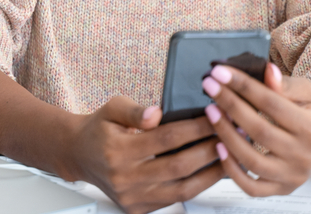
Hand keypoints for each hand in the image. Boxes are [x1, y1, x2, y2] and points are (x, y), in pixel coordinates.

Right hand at [64, 96, 224, 213]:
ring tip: (230, 156)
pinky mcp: (138, 209)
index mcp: (117, 150)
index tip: (215, 116)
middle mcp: (124, 178)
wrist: (79, 155)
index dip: (194, 127)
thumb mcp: (112, 108)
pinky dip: (197, 186)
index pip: (166, 138)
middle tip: (230, 135)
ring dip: (211, 173)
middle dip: (209, 150)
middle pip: (178, 166)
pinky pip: (175, 200)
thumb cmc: (99, 129)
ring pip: (182, 190)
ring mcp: (132, 198)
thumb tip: (157, 113)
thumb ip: (135, 110)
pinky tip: (211, 172)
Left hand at [201, 63, 310, 195]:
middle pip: (259, 130)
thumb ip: (286, 84)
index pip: (271, 103)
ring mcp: (292, 176)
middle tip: (209, 86)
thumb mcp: (309, 93)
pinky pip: (252, 187)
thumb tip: (267, 70)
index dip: (244, 86)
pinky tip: (219, 147)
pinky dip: (232, 171)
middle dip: (230, 105)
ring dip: (226, 135)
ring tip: (211, 112)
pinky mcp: (282, 189)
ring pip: (252, 160)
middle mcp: (304, 155)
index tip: (220, 72)